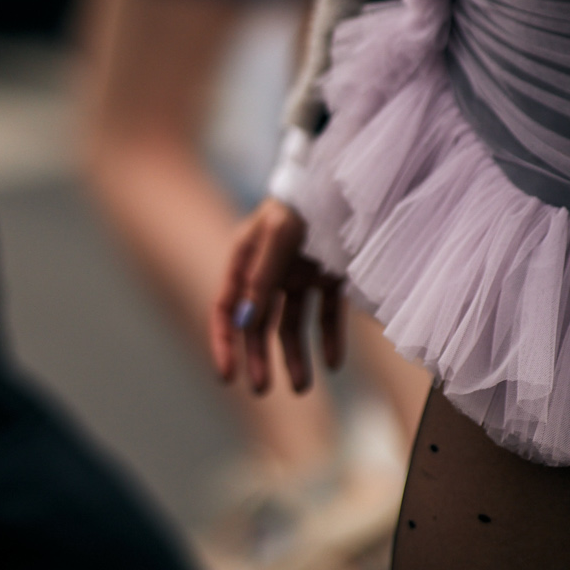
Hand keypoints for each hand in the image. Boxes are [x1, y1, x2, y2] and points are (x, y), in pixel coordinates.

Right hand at [211, 197, 345, 397]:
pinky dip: (330, 339)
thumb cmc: (303, 201)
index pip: (226, 308)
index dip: (223, 341)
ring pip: (292, 325)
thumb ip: (261, 277)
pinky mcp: (329, 278)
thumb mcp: (278, 234)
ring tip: (302, 388)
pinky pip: (326, 315)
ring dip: (295, 356)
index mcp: (246, 258)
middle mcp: (270, 271)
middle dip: (258, 357)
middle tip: (262, 388)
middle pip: (258, 324)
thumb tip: (243, 323)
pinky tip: (333, 363)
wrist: (346, 181)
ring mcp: (300, 276)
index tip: (227, 375)